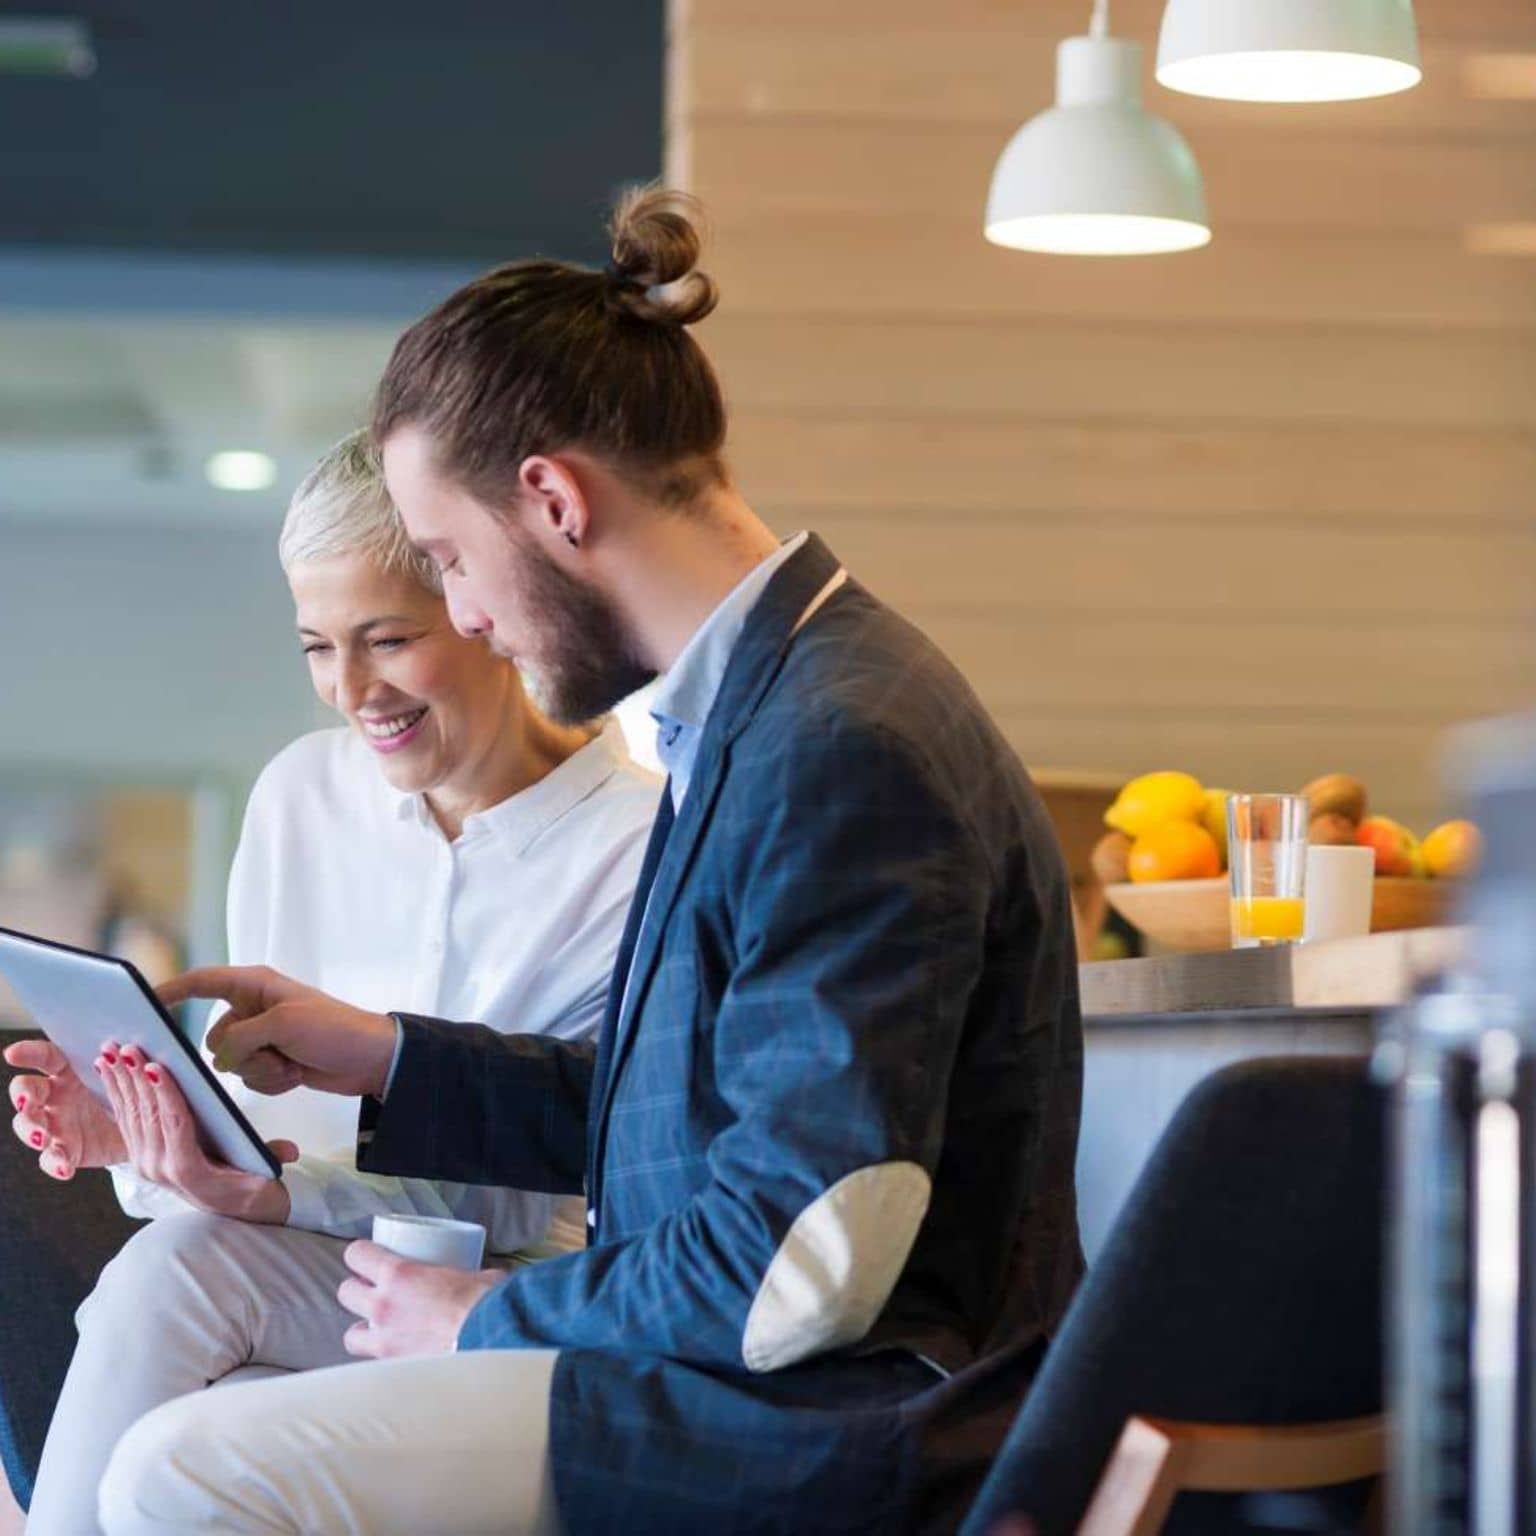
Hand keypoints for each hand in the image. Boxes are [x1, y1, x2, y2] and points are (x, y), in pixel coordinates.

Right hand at [7, 1038, 125, 1178]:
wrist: (145, 1130)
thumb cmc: (133, 1094)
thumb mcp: (130, 1077)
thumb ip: (125, 1065)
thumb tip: (132, 1050)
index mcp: (70, 1071)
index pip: (47, 1057)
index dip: (29, 1052)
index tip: (13, 1053)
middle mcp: (56, 1096)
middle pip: (27, 1090)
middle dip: (22, 1095)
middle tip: (27, 1101)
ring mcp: (56, 1124)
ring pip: (28, 1125)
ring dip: (30, 1130)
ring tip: (42, 1137)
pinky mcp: (64, 1150)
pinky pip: (51, 1158)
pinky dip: (55, 1164)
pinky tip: (65, 1168)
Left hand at [96, 1043, 298, 1222]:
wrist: (235, 1215)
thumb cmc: (251, 1189)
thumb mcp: (264, 1176)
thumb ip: (271, 1158)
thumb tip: (290, 1151)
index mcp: (189, 1170)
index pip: (175, 1124)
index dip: (166, 1095)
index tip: (157, 1067)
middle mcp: (160, 1169)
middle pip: (147, 1115)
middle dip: (135, 1078)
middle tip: (125, 1047)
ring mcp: (146, 1164)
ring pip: (131, 1115)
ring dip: (120, 1081)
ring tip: (110, 1051)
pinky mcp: (140, 1157)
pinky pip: (125, 1120)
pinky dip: (117, 1093)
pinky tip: (108, 1072)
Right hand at [158, 965, 397, 1099]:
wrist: (371, 1060)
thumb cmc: (335, 1029)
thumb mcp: (283, 1024)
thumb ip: (240, 1038)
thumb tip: (220, 1059)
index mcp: (255, 985)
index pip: (203, 982)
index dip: (172, 991)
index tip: (142, 1003)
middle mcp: (253, 1009)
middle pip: (213, 1039)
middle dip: (241, 1054)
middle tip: (275, 1050)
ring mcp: (262, 1038)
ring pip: (231, 1065)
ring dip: (261, 1070)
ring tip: (292, 1061)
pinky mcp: (272, 1061)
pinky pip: (250, 1079)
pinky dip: (272, 1081)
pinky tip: (297, 1073)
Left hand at [337, 1241, 500, 1359]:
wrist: (490, 1341)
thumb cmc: (485, 1305)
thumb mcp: (476, 1274)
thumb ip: (467, 1274)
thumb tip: (483, 1278)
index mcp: (399, 1275)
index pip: (357, 1255)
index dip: (360, 1254)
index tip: (369, 1257)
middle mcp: (383, 1306)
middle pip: (345, 1292)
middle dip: (357, 1291)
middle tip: (374, 1292)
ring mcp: (385, 1341)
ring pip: (351, 1336)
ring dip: (363, 1331)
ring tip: (379, 1331)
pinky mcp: (395, 1368)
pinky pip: (375, 1364)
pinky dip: (382, 1361)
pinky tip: (397, 1358)